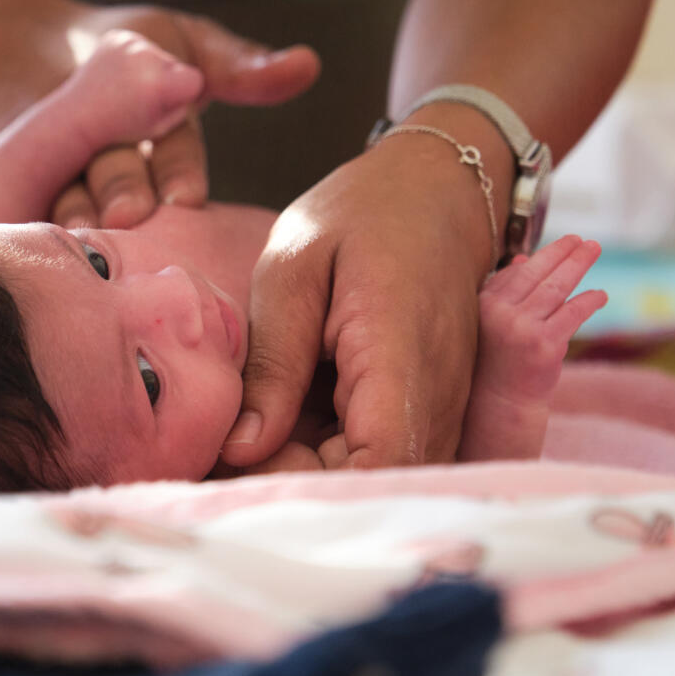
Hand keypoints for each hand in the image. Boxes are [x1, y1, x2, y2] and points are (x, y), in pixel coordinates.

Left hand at [0, 0, 318, 228]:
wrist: (12, 46)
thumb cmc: (112, 45)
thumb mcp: (175, 40)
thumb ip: (236, 63)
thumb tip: (308, 65)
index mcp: (168, 158)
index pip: (179, 167)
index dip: (180, 178)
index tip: (184, 197)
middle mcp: (124, 187)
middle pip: (127, 189)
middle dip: (126, 195)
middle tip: (125, 211)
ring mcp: (71, 198)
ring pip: (78, 208)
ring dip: (79, 214)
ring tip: (79, 219)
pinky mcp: (20, 206)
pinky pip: (26, 216)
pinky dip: (31, 222)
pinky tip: (35, 227)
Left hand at [220, 140, 497, 470]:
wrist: (439, 188)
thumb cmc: (362, 213)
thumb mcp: (293, 269)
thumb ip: (274, 362)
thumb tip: (241, 449)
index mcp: (400, 357)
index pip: (376, 467)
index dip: (310, 487)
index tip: (248, 464)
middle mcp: (436, 398)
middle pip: (373, 485)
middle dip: (297, 482)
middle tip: (232, 444)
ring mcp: (442, 408)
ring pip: (378, 477)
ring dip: (313, 469)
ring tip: (256, 428)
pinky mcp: (432, 410)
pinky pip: (384, 453)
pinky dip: (333, 450)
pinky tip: (289, 419)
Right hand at [458, 235, 606, 461]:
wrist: (501, 401)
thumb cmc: (497, 358)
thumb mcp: (493, 321)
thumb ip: (506, 290)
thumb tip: (523, 259)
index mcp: (486, 304)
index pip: (519, 272)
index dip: (545, 255)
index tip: (565, 242)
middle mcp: (502, 313)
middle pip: (539, 274)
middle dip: (565, 253)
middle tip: (585, 240)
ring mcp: (524, 329)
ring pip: (557, 289)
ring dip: (578, 266)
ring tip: (594, 249)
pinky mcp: (546, 346)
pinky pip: (572, 314)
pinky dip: (589, 301)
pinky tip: (600, 295)